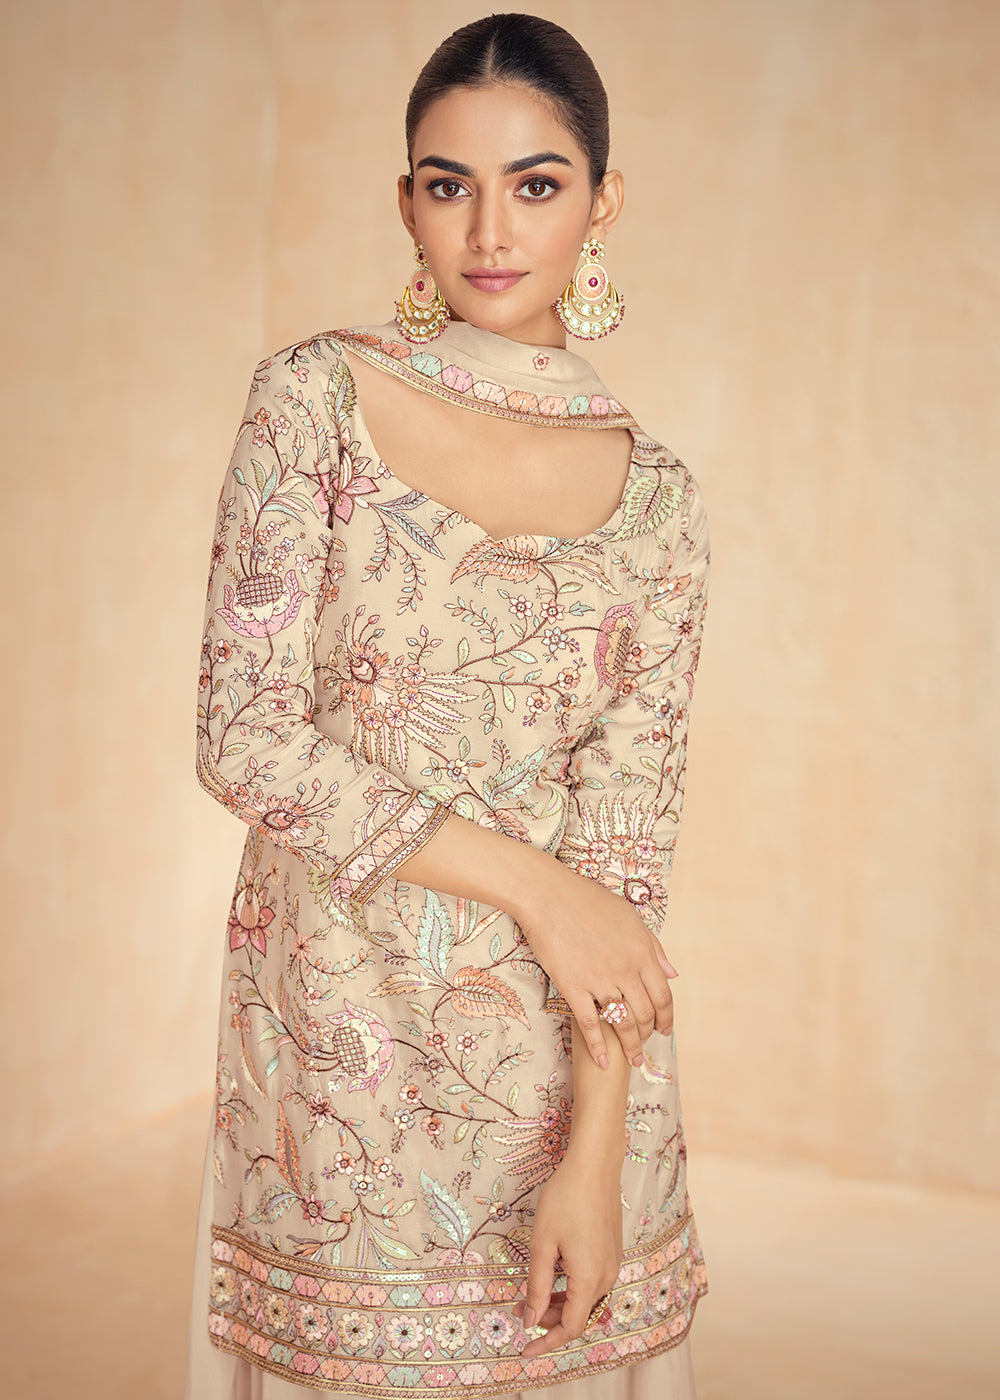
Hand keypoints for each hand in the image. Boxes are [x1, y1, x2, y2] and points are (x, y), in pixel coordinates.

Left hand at [513, 1148, 623, 1358]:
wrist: (595, 1164)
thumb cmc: (565, 1198)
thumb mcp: (543, 1244)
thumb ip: (537, 1286)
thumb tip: (532, 1320)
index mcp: (590, 1278)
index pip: (571, 1327)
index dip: (547, 1342)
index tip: (525, 1352)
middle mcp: (607, 1276)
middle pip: (579, 1315)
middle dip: (548, 1320)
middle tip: (518, 1310)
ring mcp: (612, 1263)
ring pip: (585, 1299)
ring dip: (559, 1303)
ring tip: (531, 1294)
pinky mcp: (612, 1250)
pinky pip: (592, 1282)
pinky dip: (571, 1288)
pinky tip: (552, 1275)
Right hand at [514, 859, 678, 1068]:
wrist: (548, 895)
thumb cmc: (588, 900)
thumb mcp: (630, 917)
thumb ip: (653, 948)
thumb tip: (672, 975)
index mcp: (642, 951)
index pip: (663, 995)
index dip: (667, 1017)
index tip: (665, 1030)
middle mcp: (625, 969)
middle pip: (645, 1013)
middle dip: (649, 1034)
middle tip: (647, 1044)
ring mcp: (599, 979)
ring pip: (623, 1023)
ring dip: (630, 1046)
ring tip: (633, 1059)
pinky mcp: (573, 986)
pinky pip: (590, 1024)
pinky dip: (598, 1046)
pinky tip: (602, 1061)